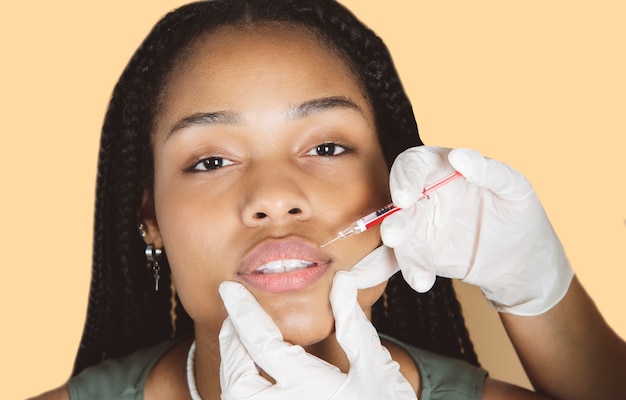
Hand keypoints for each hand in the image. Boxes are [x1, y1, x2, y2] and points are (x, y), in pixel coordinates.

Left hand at [218, 248, 415, 398]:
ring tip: (241, 344)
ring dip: (233, 369)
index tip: (229, 290)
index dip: (243, 313)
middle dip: (230, 347)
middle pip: (238, 382)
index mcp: (311, 387)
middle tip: (234, 320)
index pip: (263, 344)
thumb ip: (353, 324)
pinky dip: (243, 389)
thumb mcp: (375, 366)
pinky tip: (252, 373)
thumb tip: (342, 281)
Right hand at [380, 146, 573, 315]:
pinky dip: (390, 271)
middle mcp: (424, 195)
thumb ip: (489, 171)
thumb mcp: (515, 189)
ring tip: (420, 280)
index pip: (413, 165)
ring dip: (398, 257)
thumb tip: (459, 156)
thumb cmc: (519, 214)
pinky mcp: (420, 255)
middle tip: (394, 237)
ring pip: (399, 239)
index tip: (405, 198)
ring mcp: (419, 227)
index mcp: (441, 169)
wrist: (522, 261)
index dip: (403, 178)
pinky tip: (388, 281)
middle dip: (396, 222)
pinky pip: (402, 261)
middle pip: (398, 205)